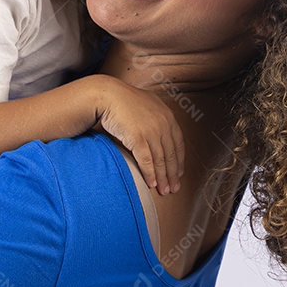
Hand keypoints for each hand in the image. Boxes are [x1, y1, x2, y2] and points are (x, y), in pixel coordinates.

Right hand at [96, 77, 184, 195]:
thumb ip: (156, 116)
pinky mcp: (138, 138)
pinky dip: (150, 174)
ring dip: (162, 178)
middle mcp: (163, 124)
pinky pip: (146, 161)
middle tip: (174, 188)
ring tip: (164, 190)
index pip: (178, 143)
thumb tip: (159, 131)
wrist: (108, 95)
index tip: (179, 173)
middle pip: (171, 154)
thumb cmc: (124, 100)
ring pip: (160, 160)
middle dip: (173, 174)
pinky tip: (151, 183)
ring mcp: (151, 131)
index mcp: (168, 115)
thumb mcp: (147, 104)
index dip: (179, 160)